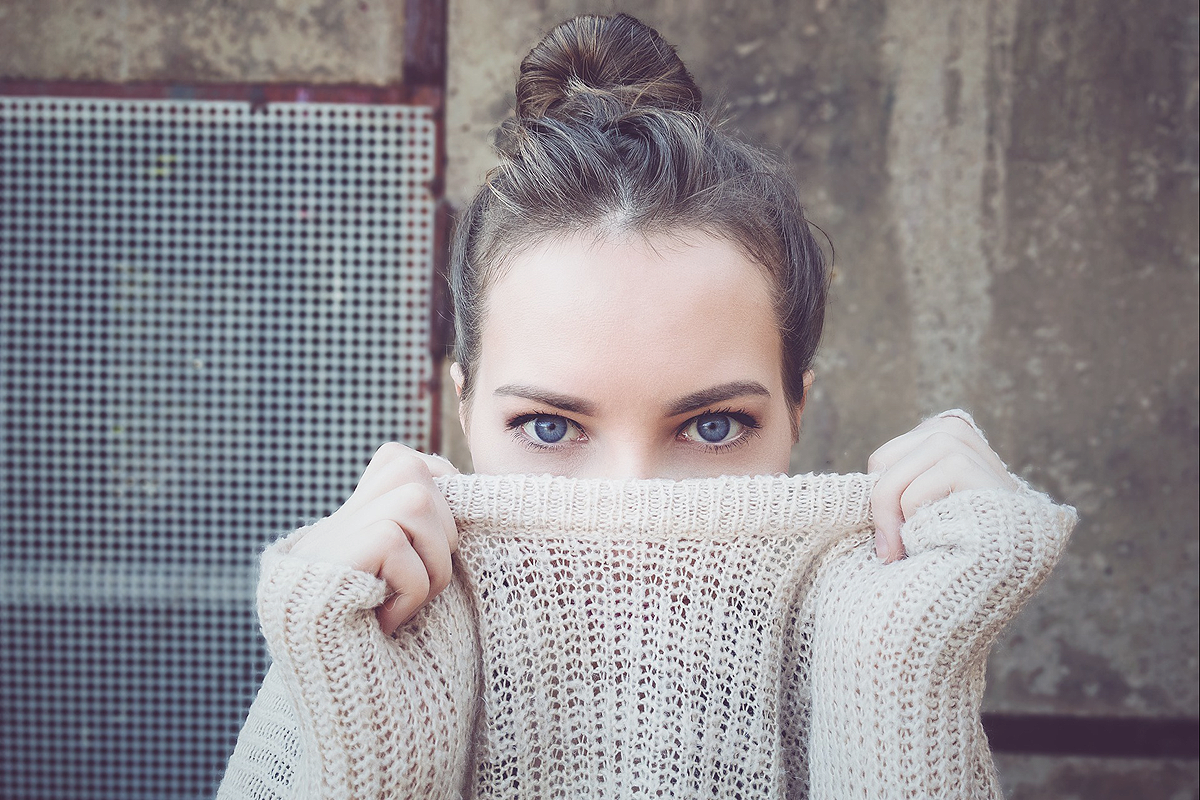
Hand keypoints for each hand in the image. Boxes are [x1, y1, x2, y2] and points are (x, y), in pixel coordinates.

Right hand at [291, 443, 459, 633]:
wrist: (340, 696)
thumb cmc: (388, 646)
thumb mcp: (409, 584)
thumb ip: (423, 538)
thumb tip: (464, 493)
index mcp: (356, 522)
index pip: (403, 462)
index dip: (438, 492)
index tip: (440, 543)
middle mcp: (337, 522)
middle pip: (414, 472)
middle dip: (443, 534)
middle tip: (423, 587)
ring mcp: (328, 538)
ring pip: (414, 500)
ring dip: (433, 560)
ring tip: (409, 602)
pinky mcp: (329, 557)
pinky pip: (394, 543)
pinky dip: (409, 589)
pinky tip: (387, 621)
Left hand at [867, 413, 1016, 562]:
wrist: (1006, 570)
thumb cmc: (957, 543)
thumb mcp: (922, 505)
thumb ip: (894, 488)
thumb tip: (845, 497)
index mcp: (938, 433)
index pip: (881, 460)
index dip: (879, 500)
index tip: (888, 538)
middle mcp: (952, 430)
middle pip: (882, 463)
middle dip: (880, 511)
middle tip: (889, 552)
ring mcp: (966, 446)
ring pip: (895, 479)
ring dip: (898, 520)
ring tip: (916, 547)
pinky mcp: (972, 469)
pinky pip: (915, 493)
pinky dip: (917, 522)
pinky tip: (943, 538)